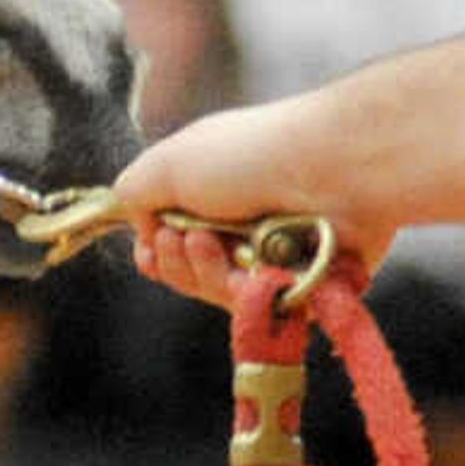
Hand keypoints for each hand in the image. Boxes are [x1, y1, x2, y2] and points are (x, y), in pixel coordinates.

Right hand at [109, 100, 395, 307]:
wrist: (329, 170)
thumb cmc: (250, 156)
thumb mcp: (168, 163)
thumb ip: (134, 194)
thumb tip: (144, 232)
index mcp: (216, 189)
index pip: (174, 238)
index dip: (157, 254)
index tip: (150, 252)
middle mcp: (246, 223)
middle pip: (193, 274)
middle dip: (177, 263)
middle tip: (183, 239)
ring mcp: (275, 256)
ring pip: (221, 295)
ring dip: (205, 273)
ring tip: (210, 242)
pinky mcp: (303, 286)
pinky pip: (258, 310)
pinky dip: (243, 291)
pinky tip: (244, 267)